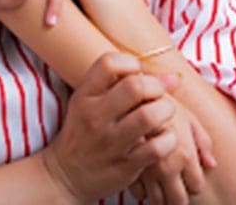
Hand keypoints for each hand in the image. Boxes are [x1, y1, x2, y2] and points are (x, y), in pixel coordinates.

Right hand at [41, 53, 179, 202]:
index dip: (131, 63)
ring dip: (166, 111)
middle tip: (158, 94)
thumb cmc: (82, 132)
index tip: (138, 73)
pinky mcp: (125, 165)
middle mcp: (95, 115)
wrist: (65, 174)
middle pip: (135, 86)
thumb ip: (117, 85)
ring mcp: (110, 141)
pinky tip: (165, 138)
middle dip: (156, 86)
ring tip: (165, 113)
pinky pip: (156, 148)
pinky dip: (169, 140)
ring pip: (148, 116)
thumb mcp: (86, 101)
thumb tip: (170, 76)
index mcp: (85, 95)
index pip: (109, 63)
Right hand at [129, 100, 215, 204]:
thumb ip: (202, 139)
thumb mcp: (184, 114)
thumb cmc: (157, 100)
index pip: (196, 186)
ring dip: (160, 193)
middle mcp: (166, 165)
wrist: (123, 90)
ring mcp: (145, 169)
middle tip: (174, 182)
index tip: (187, 172)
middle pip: (178, 199)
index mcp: (184, 152)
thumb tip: (211, 163)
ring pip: (157, 200)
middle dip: (178, 193)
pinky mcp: (125, 168)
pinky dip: (141, 189)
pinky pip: (137, 193)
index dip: (193, 181)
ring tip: (159, 180)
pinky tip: (142, 175)